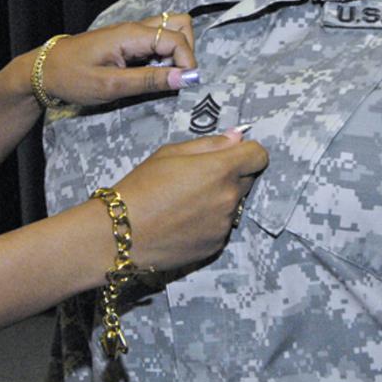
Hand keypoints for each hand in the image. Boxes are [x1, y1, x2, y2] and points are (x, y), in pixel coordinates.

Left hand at [43, 13, 197, 104]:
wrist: (43, 71)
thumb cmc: (72, 78)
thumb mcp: (111, 85)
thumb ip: (149, 81)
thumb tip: (185, 79)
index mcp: (131, 35)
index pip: (176, 38)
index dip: (187, 62)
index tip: (185, 85)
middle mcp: (135, 28)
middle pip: (180, 24)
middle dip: (187, 51)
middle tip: (176, 77)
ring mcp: (132, 33)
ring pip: (171, 29)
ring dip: (177, 51)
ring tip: (166, 75)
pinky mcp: (128, 42)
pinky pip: (158, 40)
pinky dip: (165, 55)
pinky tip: (153, 73)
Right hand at [108, 133, 267, 270]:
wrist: (121, 233)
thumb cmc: (141, 187)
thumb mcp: (170, 153)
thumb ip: (209, 144)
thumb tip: (238, 137)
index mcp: (221, 169)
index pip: (259, 156)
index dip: (248, 152)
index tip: (234, 155)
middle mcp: (229, 197)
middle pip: (248, 180)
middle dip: (232, 176)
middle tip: (200, 179)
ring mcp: (225, 224)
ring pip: (234, 205)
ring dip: (220, 200)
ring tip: (186, 203)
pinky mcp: (216, 245)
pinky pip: (222, 227)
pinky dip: (210, 222)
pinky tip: (184, 222)